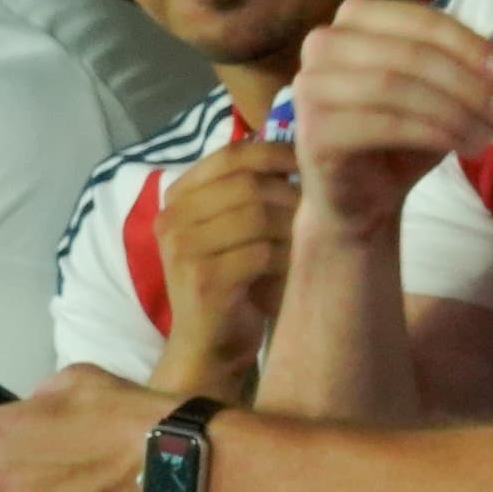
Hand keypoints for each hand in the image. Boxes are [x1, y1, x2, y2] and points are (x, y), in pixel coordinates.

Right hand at [150, 137, 299, 388]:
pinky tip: (295, 268)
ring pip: (258, 214)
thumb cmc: (236, 281)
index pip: (230, 155)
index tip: (310, 162)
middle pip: (249, 183)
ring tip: (310, 240)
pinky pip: (262, 252)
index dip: (277, 152)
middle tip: (320, 210)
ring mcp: (183, 249)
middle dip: (293, 193)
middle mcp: (171, 219)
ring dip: (295, 226)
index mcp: (177, 198)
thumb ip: (254, 191)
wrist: (210, 344)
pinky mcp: (203, 280)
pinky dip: (288, 257)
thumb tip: (305, 147)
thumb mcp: (239, 228)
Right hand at [288, 0, 492, 237]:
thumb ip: (468, 69)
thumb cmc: (403, 134)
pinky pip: (383, 123)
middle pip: (410, 52)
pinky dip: (432, 133)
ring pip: (395, 86)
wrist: (362, 195)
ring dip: (455, 110)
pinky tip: (462, 146)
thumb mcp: (444, 92)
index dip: (468, 43)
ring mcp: (311, 85)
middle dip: (467, 80)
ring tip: (489, 132)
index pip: (419, 18)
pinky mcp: (313, 130)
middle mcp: (325, 43)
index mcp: (358, 18)